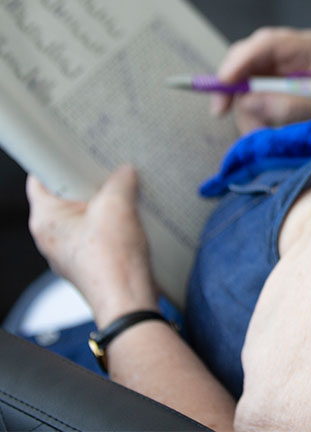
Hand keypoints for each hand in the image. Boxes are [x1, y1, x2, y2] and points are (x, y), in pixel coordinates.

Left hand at [26, 166, 156, 325]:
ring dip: (103, 203)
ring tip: (124, 194)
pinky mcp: (87, 260)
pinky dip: (110, 222)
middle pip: (64, 196)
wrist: (128, 300)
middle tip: (108, 170)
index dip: (57, 162)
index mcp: (45, 220)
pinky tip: (130, 218)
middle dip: (87, 182)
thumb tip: (124, 173)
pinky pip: (94, 232)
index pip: (39, 180)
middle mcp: (50, 237)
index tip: (74, 151)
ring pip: (81, 214)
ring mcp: (68, 251)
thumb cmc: (113, 262)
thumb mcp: (117, 205)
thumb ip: (120, 181)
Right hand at [210, 26, 310, 133]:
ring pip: (245, 77)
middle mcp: (294, 51)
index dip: (241, 61)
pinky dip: (252, 113)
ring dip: (246, 108)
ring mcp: (283, 65)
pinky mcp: (276, 81)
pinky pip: (252, 93)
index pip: (267, 44)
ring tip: (259, 132)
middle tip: (220, 110)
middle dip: (233, 84)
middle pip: (249, 55)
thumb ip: (287, 107)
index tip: (223, 83)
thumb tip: (247, 100)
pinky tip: (263, 129)